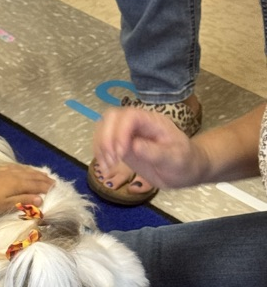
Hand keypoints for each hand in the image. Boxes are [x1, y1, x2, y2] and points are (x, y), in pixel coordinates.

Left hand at [0, 164, 53, 214]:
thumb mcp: (7, 205)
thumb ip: (24, 201)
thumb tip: (41, 199)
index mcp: (18, 184)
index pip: (36, 185)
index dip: (46, 186)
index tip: (56, 188)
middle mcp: (14, 174)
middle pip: (32, 176)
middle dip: (43, 179)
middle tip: (53, 181)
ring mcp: (6, 171)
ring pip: (24, 170)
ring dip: (35, 172)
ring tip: (43, 174)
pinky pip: (15, 167)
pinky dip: (23, 168)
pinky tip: (24, 168)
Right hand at [92, 107, 208, 189]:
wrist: (186, 169)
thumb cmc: (185, 162)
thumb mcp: (175, 159)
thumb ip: (155, 152)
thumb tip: (134, 146)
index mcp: (153, 122)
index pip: (130, 116)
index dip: (120, 132)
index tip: (121, 154)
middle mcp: (138, 124)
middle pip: (111, 117)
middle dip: (106, 139)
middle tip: (112, 161)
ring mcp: (128, 134)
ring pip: (103, 127)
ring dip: (100, 146)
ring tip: (107, 166)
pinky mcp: (122, 145)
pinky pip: (104, 142)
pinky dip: (100, 153)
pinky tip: (105, 166)